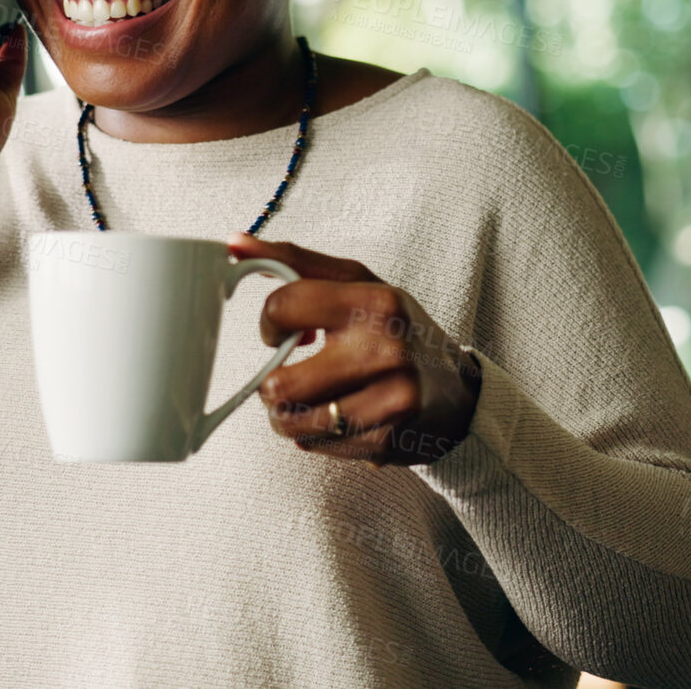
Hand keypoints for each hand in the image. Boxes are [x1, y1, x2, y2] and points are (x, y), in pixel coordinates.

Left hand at [229, 233, 481, 466]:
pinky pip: (313, 447)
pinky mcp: (385, 442)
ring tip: (315, 398)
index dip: (269, 322)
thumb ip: (297, 262)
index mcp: (377, 303)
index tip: (284, 330)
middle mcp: (386, 352)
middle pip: (279, 385)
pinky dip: (314, 435)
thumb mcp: (359, 285)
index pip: (284, 307)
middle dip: (274, 384)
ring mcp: (388, 402)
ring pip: (290, 423)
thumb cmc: (397, 332)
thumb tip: (235, 243)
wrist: (456, 393)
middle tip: (295, 374)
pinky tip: (340, 417)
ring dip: (289, 414)